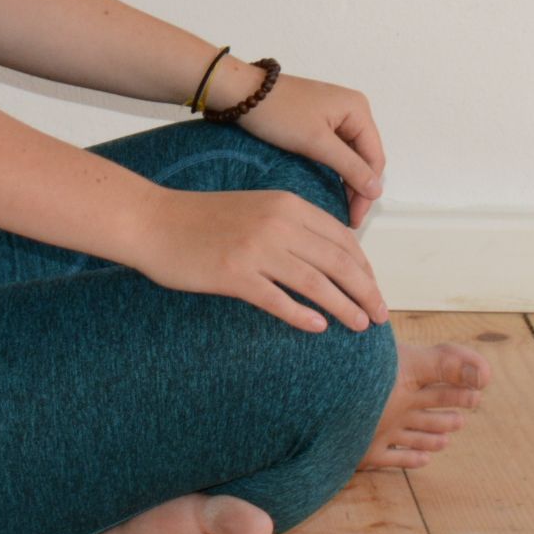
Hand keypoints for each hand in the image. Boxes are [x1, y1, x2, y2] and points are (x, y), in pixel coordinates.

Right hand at [116, 188, 389, 334]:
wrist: (152, 221)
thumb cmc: (201, 218)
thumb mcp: (255, 208)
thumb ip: (291, 224)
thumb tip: (328, 253)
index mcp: (287, 205)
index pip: (342, 238)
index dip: (365, 268)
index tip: (374, 289)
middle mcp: (278, 224)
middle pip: (339, 262)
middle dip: (366, 291)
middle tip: (381, 315)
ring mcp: (256, 249)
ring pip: (317, 283)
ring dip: (345, 307)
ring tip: (361, 325)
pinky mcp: (234, 274)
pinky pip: (279, 300)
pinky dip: (303, 316)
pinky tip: (318, 328)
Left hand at [217, 68, 388, 229]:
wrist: (241, 92)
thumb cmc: (278, 114)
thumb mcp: (316, 142)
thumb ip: (349, 167)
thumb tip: (377, 190)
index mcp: (358, 109)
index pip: (374, 158)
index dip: (368, 190)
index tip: (355, 219)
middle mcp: (353, 109)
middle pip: (365, 157)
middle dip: (359, 187)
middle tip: (348, 219)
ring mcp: (336, 114)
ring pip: (351, 155)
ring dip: (347, 180)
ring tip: (340, 208)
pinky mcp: (320, 120)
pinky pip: (336, 149)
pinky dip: (335, 169)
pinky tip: (331, 187)